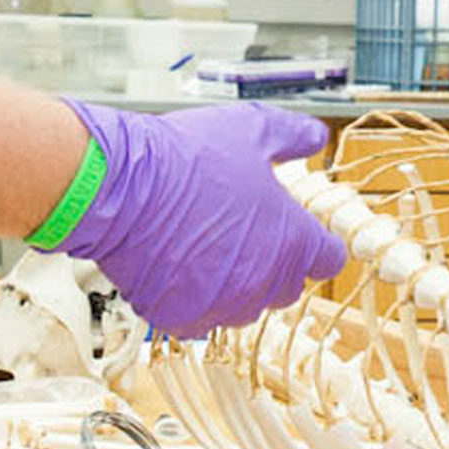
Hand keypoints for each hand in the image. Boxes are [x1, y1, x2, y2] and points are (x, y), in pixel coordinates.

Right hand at [57, 101, 347, 335]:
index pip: (328, 259)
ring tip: (207, 247)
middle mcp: (264, 282)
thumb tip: (315, 138)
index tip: (303, 234)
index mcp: (292, 241)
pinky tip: (177, 265)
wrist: (121, 187)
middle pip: (287, 287)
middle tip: (246, 234)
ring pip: (244, 306)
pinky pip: (201, 317)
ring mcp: (223, 305)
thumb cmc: (186, 157)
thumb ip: (292, 136)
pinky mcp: (182, 319)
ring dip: (236, 284)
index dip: (317, 244)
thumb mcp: (251, 129)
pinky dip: (194, 298)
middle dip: (275, 265)